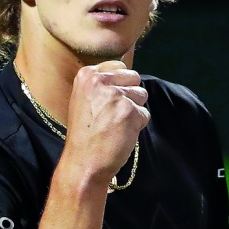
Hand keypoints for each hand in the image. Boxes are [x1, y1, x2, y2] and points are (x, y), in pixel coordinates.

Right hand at [62, 61, 148, 185]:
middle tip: (114, 114)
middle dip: (130, 95)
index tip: (110, 100)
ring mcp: (117, 96)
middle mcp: (102, 81)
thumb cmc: (85, 134)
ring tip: (115, 124)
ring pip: (141, 95)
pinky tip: (121, 134)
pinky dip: (137, 125)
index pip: (120, 66)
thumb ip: (102, 85)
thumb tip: (127, 76)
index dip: (120, 84)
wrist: (83, 161)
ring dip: (134, 110)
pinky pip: (145, 114)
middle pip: (134, 78)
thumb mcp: (83, 99)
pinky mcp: (131, 112)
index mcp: (88, 75)